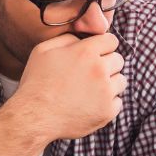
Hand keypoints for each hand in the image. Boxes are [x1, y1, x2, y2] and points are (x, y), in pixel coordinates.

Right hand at [10, 33, 125, 142]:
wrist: (34, 116)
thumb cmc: (36, 82)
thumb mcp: (43, 50)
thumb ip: (67, 38)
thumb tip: (82, 39)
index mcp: (86, 52)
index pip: (112, 41)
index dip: (103, 46)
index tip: (96, 54)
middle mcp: (99, 70)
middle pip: (119, 60)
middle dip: (107, 63)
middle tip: (90, 73)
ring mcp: (105, 92)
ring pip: (121, 81)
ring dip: (110, 83)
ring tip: (90, 89)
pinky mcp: (107, 112)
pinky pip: (118, 102)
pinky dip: (107, 103)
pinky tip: (90, 104)